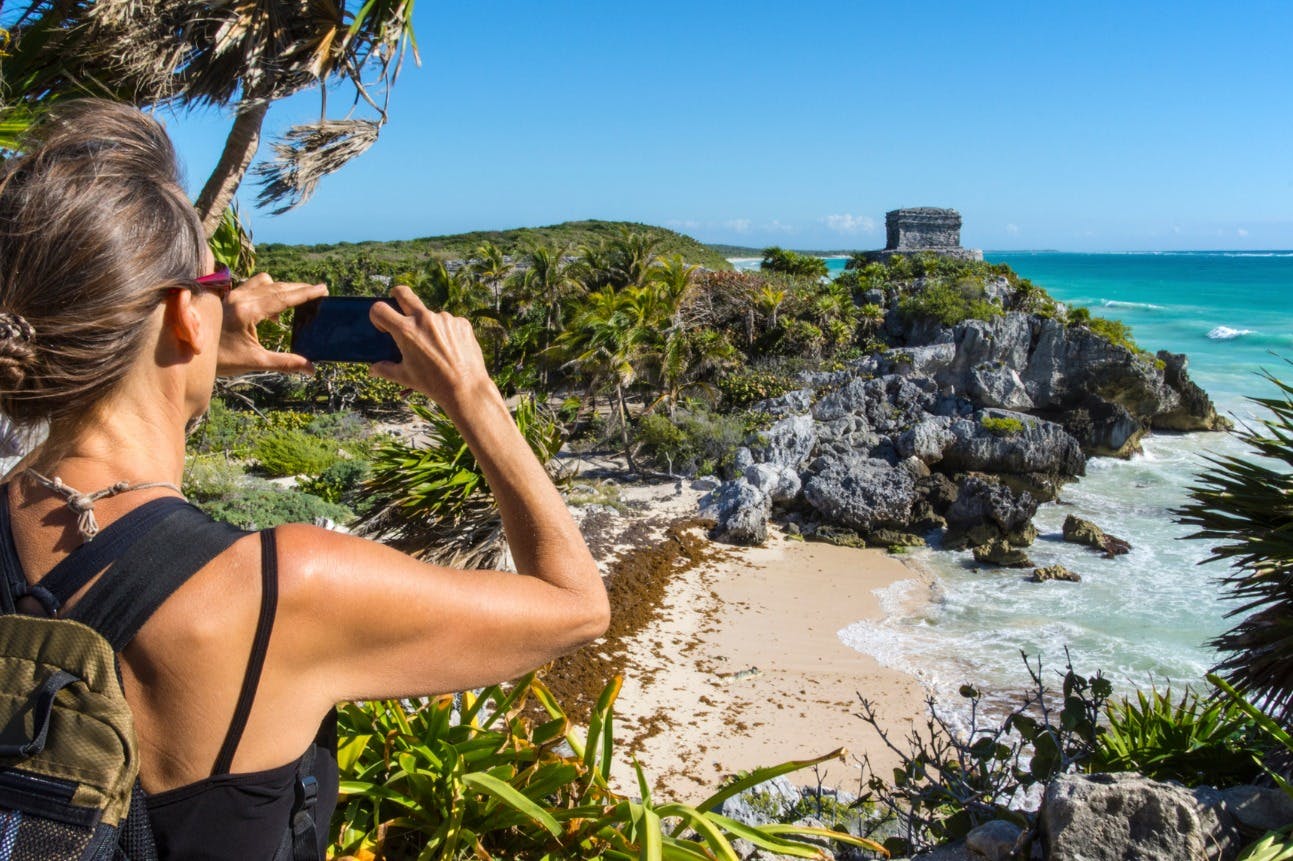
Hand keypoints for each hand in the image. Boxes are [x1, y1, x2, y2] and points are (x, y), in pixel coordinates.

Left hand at [217, 273, 327, 376]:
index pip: (283, 298)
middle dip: (298, 288)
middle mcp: (240, 297)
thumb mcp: (255, 361)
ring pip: (264, 281)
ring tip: (294, 300)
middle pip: (276, 286)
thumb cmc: (220, 359)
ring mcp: (231, 294)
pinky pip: (252, 286)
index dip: (305, 293)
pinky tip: (271, 311)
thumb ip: (285, 362)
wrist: (187, 355)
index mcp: (248, 311)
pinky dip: (266, 291)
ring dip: (281, 288)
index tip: (323, 288)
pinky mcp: (227, 297)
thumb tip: (311, 369)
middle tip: (317, 291)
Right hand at [369, 285, 492, 405]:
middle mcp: (424, 319)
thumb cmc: (432, 383)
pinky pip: (449, 323)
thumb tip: (373, 369)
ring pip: (430, 315)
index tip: (383, 326)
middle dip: (396, 295)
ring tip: (435, 349)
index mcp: (406, 330)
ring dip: (427, 325)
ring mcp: (445, 319)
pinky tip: (450, 349)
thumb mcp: (405, 376)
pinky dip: (446, 333)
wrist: (466, 388)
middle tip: (398, 305)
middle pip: (403, 293)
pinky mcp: (461, 323)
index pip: (380, 309)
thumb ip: (385, 369)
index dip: (377, 315)